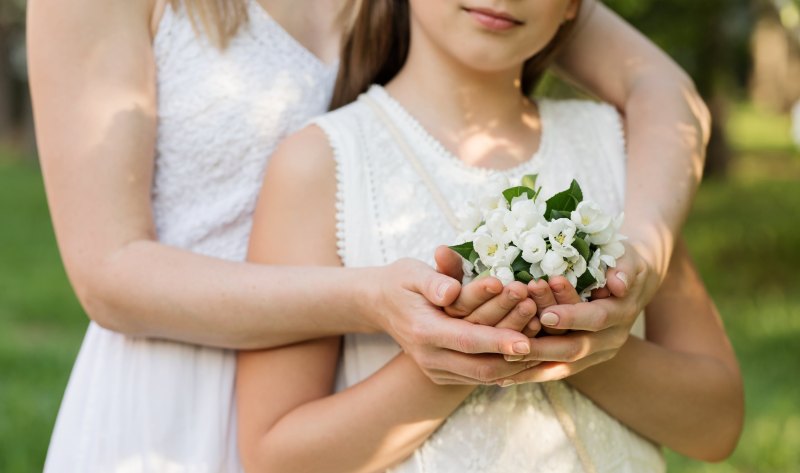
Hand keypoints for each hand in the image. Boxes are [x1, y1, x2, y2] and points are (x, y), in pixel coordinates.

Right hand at [370, 258, 538, 384]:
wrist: (381, 304)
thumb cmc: (402, 281)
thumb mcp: (412, 272)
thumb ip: (434, 279)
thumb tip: (452, 291)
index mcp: (422, 331)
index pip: (467, 340)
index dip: (498, 341)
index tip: (528, 340)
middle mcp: (429, 357)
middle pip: (481, 365)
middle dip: (517, 354)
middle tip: (548, 338)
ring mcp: (436, 370)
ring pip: (485, 375)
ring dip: (518, 363)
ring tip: (548, 344)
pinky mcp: (445, 375)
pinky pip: (481, 376)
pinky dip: (508, 368)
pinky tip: (533, 356)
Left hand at [495, 244, 658, 384]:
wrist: (631, 285)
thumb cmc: (622, 262)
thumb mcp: (627, 259)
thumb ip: (624, 269)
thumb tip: (619, 284)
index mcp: (621, 313)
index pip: (596, 318)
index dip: (571, 317)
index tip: (545, 315)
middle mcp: (610, 339)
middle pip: (576, 348)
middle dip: (543, 345)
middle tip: (514, 341)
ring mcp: (597, 354)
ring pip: (563, 364)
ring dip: (532, 363)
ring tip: (504, 360)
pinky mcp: (583, 361)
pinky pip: (555, 371)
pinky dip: (531, 374)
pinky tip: (503, 378)